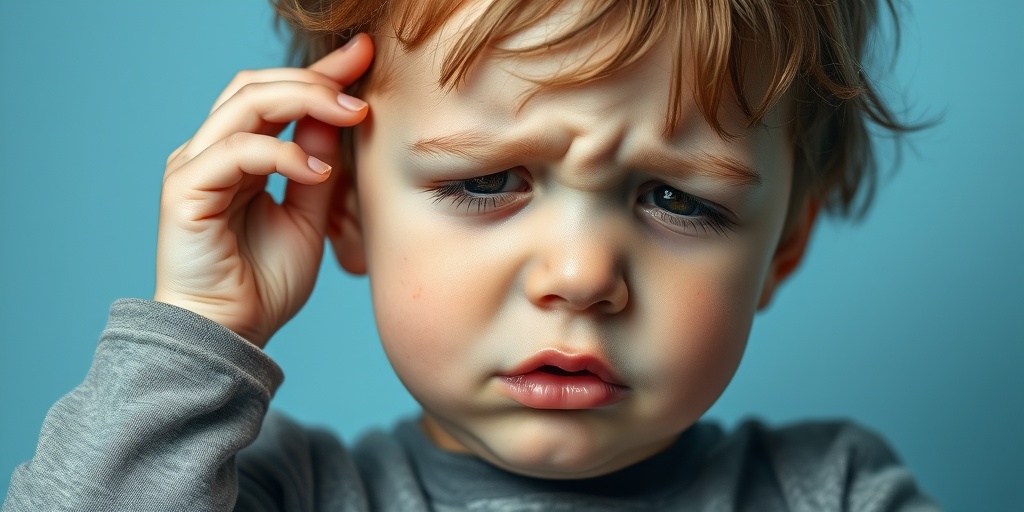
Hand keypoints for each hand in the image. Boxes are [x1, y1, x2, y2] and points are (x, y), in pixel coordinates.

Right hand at [154, 34, 373, 347]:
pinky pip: (236, 152)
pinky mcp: (184, 191)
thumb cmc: (264, 284)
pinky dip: (283, 155)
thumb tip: (341, 115)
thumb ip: (317, 165)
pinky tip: (318, 172)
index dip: (319, 73)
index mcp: (237, 156)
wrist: (231, 336)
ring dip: (304, 101)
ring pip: (245, 105)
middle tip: (362, 75)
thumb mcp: (308, 215)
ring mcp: (193, 167)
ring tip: (352, 114)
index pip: (273, 95)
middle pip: (256, 86)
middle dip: (315, 76)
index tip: (364, 56)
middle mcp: (210, 153)